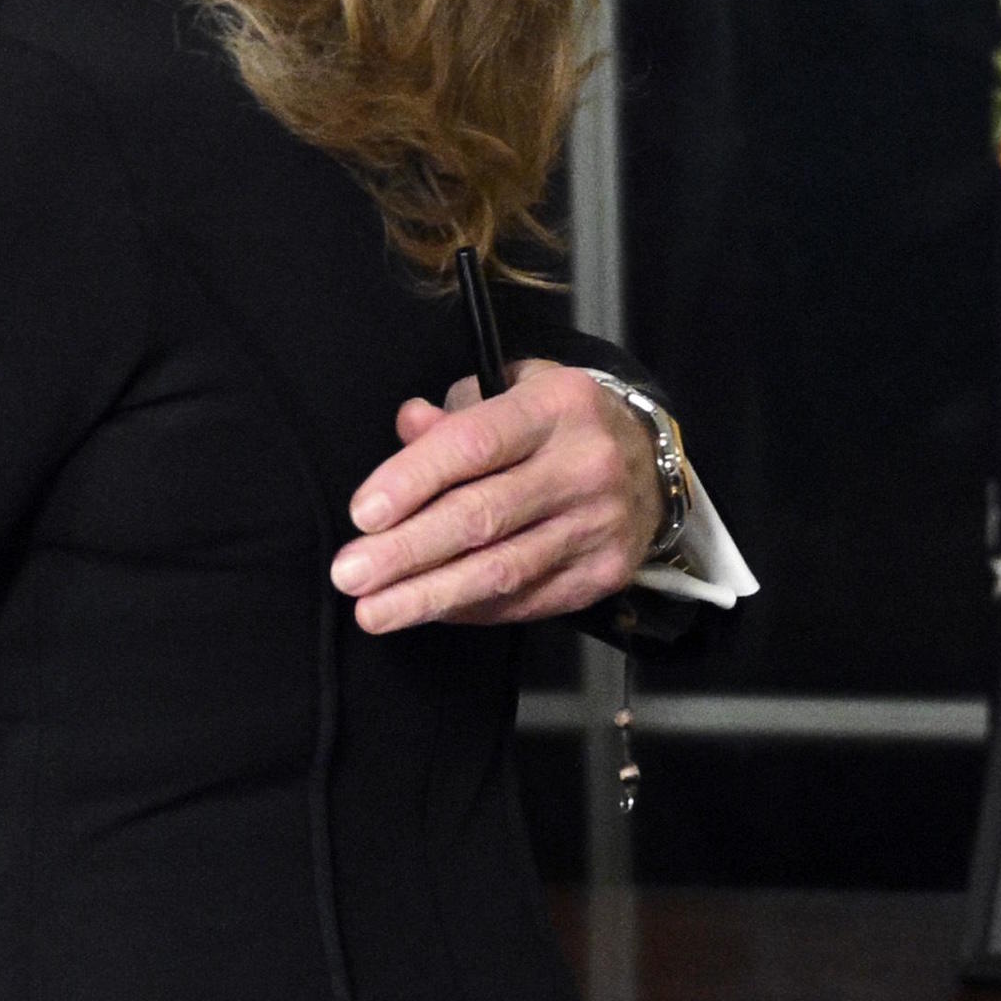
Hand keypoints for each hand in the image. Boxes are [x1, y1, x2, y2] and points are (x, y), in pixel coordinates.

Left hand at [330, 360, 661, 632]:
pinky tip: (429, 610)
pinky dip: (470, 609)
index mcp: (556, 407)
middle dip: (407, 551)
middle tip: (350, 574)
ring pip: (502, 570)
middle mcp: (584, 465)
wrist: (650, 463)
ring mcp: (598, 525)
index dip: (413, 480)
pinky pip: (525, 600)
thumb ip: (456, 413)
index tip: (362, 514)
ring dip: (429, 596)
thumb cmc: (560, 425)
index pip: (474, 445)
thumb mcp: (515, 390)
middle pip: (482, 516)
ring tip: (374, 610)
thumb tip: (408, 427)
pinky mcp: (603, 574)